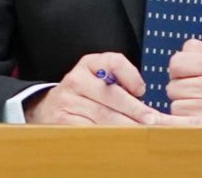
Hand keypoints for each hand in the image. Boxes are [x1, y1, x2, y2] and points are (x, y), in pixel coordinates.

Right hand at [24, 53, 167, 125]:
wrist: (48, 108)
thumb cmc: (84, 94)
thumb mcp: (98, 79)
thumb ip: (120, 84)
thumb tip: (150, 109)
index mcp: (90, 63)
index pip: (114, 62)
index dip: (130, 75)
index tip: (141, 90)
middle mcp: (77, 78)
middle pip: (111, 94)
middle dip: (135, 110)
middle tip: (153, 121)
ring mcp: (68, 100)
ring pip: (102, 115)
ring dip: (125, 126)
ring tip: (141, 133)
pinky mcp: (62, 120)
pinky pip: (89, 129)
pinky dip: (106, 136)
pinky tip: (119, 140)